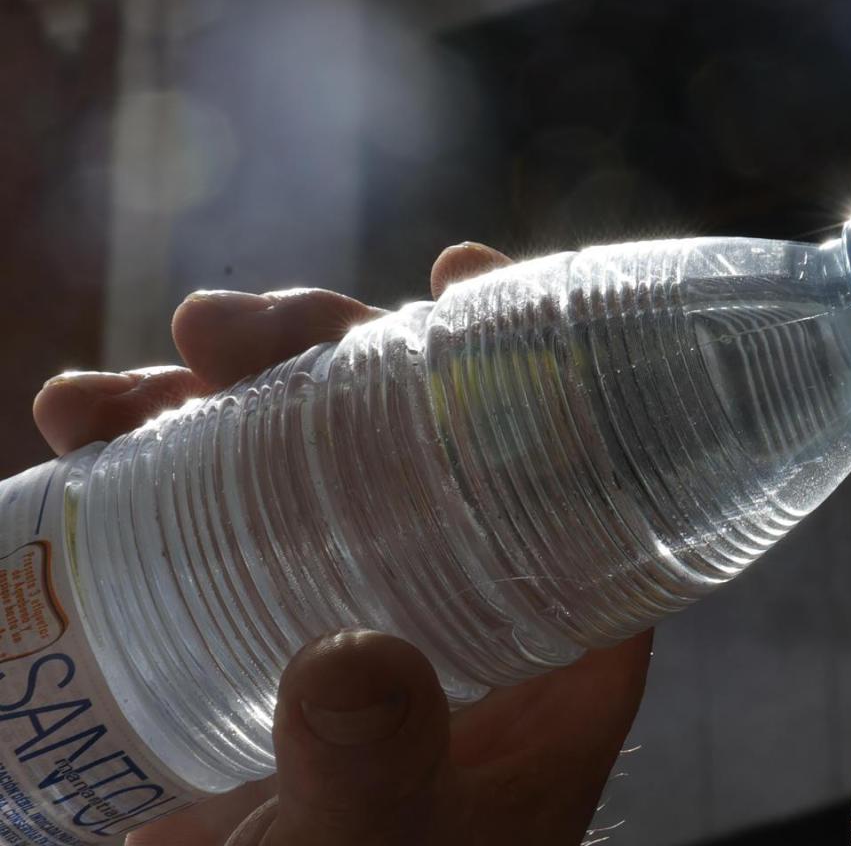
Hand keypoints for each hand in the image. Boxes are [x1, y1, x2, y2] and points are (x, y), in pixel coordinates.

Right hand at [33, 244, 651, 845]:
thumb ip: (374, 773)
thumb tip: (350, 656)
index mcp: (549, 639)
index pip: (570, 471)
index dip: (525, 358)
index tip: (461, 274)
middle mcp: (459, 597)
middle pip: (415, 432)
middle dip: (325, 354)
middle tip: (224, 331)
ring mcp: (350, 598)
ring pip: (305, 451)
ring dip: (211, 391)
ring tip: (113, 390)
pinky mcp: (255, 616)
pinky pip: (213, 504)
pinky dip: (147, 452)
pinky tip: (81, 428)